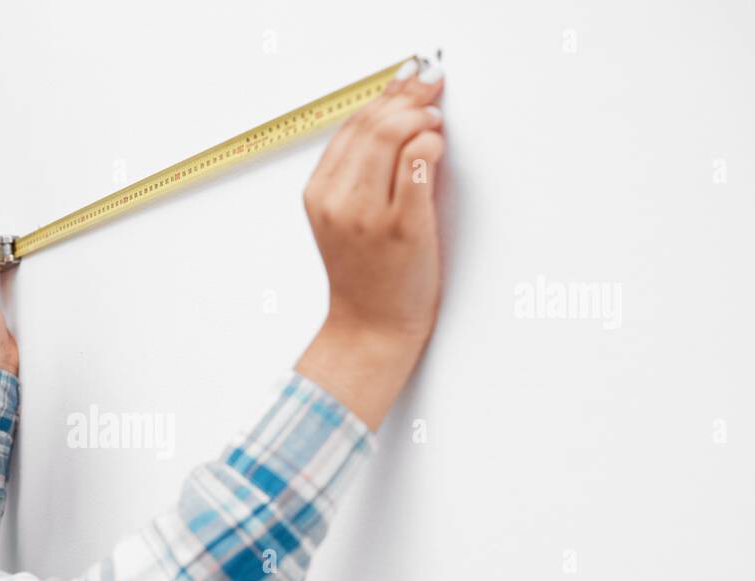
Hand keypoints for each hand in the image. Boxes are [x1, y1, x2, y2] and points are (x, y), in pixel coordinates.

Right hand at [302, 57, 445, 347]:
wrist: (371, 326)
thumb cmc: (363, 275)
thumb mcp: (342, 220)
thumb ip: (356, 175)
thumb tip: (392, 121)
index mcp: (319, 195)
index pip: (350, 127)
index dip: (382, 97)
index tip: (408, 81)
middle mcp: (339, 201)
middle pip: (372, 125)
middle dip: (406, 97)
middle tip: (431, 87)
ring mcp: (369, 215)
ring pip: (393, 137)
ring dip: (419, 116)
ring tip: (434, 118)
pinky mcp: (404, 227)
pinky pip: (418, 165)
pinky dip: (430, 145)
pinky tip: (436, 145)